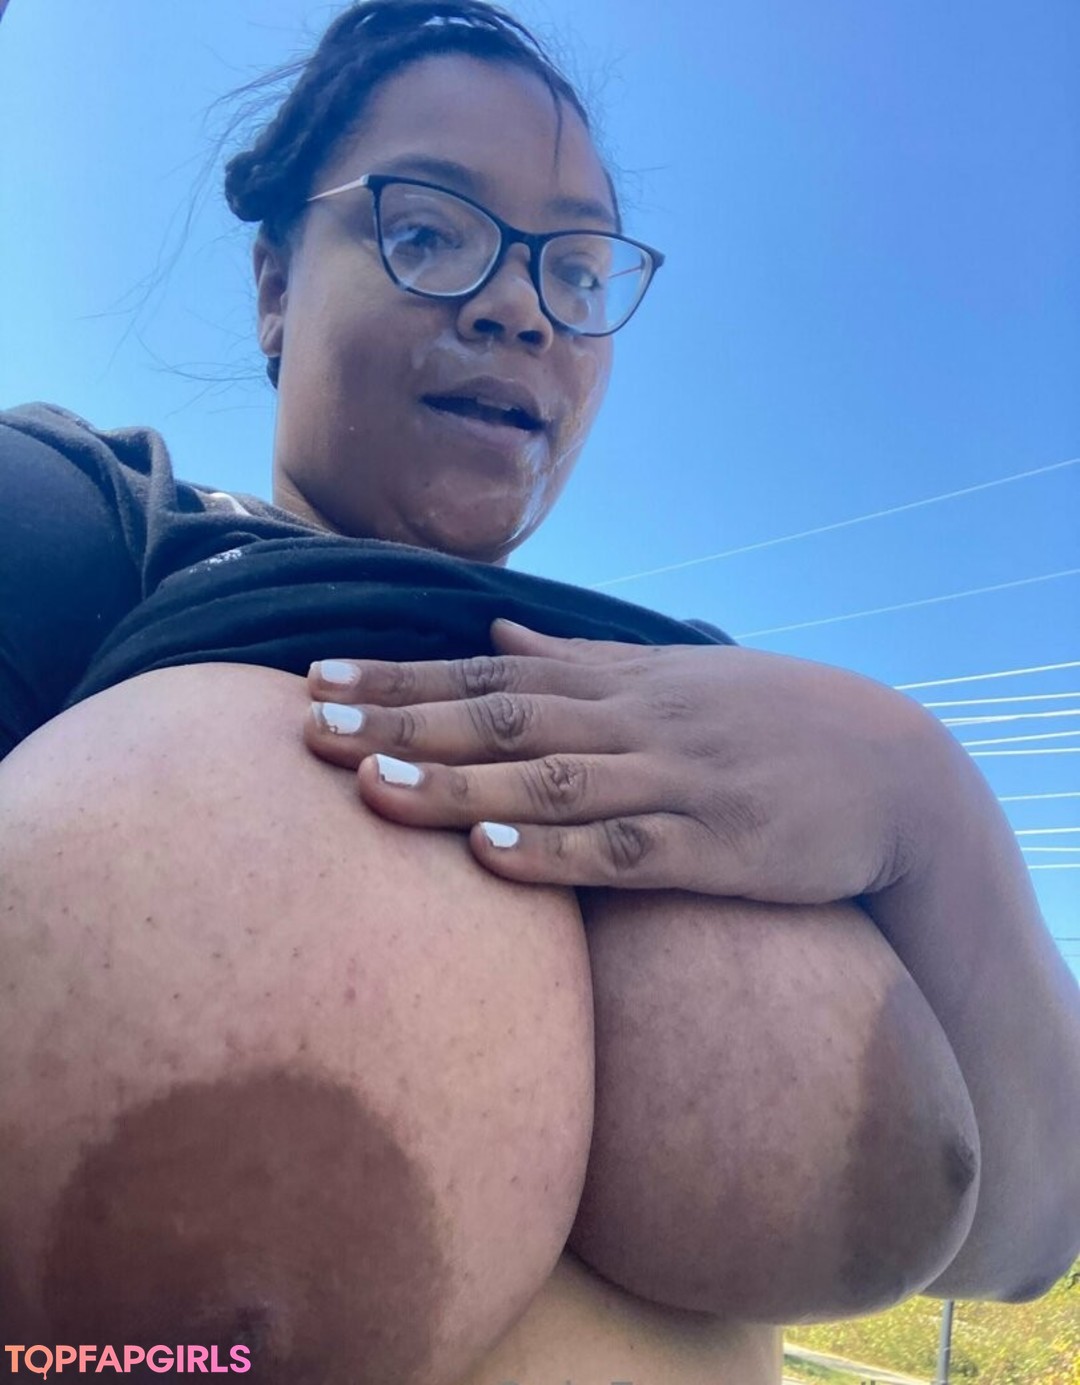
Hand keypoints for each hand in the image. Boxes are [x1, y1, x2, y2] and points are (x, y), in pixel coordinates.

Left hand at [303, 620, 938, 900]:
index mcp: (617, 684)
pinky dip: (557, 852)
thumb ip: (576, 657)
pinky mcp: (715, 847)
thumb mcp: (671, 675)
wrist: (895, 769)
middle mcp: (633, 723)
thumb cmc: (770, 721)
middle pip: (499, 718)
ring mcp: (674, 782)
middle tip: (309, 728)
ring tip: (372, 789)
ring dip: (459, 784)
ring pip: (549, 780)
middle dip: (401, 723)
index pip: (487, 672)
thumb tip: (495, 623)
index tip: (316, 679)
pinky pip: (625, 850)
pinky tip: (492, 855)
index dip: (399, 677)